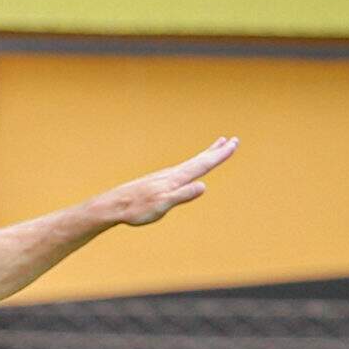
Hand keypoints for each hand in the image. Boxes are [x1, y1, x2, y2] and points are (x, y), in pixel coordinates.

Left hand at [99, 135, 238, 227]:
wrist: (114, 205)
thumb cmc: (137, 209)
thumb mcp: (162, 205)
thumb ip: (182, 195)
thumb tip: (204, 186)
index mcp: (176, 179)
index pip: (203, 165)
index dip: (219, 156)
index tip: (234, 144)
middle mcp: (172, 174)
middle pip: (199, 160)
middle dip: (217, 151)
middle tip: (233, 140)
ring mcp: (165, 176)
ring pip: (191, 162)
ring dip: (206, 154)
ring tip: (216, 146)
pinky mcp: (158, 182)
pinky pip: (182, 169)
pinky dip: (192, 164)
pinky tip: (190, 167)